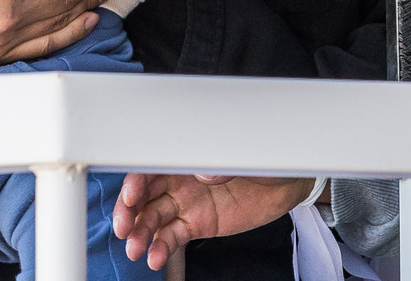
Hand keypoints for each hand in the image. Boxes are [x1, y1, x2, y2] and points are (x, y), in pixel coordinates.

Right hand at [113, 173, 316, 270]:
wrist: (286, 181)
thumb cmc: (260, 156)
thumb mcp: (244, 153)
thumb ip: (220, 162)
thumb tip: (203, 173)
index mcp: (185, 153)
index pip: (152, 164)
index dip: (137, 179)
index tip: (133, 194)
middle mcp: (179, 177)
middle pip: (143, 193)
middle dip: (129, 211)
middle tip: (124, 227)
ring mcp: (187, 202)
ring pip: (153, 218)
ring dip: (141, 234)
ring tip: (135, 250)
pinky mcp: (198, 224)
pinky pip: (173, 236)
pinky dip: (161, 248)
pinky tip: (154, 258)